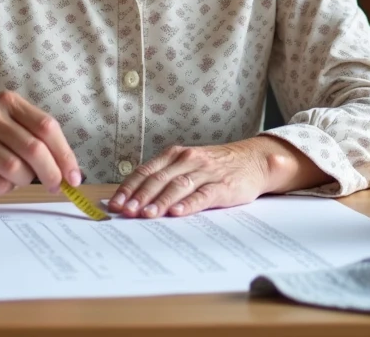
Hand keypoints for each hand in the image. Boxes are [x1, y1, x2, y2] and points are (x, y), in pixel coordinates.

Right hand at [0, 91, 81, 195]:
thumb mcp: (20, 134)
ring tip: (17, 177)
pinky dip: (4, 188)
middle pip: (33, 148)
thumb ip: (46, 146)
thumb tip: (73, 174)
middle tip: (57, 186)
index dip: (64, 154)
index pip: (46, 126)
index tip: (73, 176)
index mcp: (9, 102)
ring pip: (16, 168)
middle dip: (51, 172)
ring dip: (24, 180)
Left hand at [107, 138, 275, 218]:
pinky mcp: (223, 186)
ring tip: (146, 215)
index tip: (115, 204)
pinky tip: (177, 213)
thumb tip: (134, 200)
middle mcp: (188, 160)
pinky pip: (203, 195)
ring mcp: (206, 172)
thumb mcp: (187, 165)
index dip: (129, 188)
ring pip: (178, 186)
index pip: (146, 171)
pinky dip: (188, 204)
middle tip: (126, 212)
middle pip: (158, 179)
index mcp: (175, 155)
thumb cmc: (215, 167)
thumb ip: (165, 177)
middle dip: (139, 197)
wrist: (253, 160)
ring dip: (160, 202)